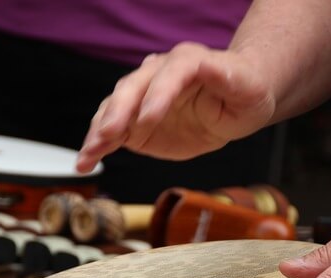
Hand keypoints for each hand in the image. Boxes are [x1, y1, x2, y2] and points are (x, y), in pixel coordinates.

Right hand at [76, 42, 275, 172]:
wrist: (232, 105)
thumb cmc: (243, 92)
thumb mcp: (245, 87)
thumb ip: (227, 78)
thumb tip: (214, 67)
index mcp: (187, 62)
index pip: (170, 73)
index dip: (157, 95)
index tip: (148, 119)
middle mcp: (157, 74)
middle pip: (132, 88)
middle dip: (118, 112)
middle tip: (109, 135)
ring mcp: (142, 99)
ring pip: (114, 109)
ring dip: (99, 132)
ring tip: (87, 155)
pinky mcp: (134, 123)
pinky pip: (111, 133)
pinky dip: (96, 148)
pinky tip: (84, 163)